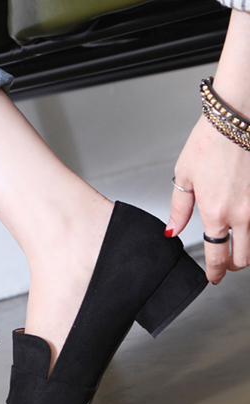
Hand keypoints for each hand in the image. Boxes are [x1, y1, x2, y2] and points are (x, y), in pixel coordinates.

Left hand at [168, 115, 249, 283]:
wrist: (238, 117)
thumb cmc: (210, 142)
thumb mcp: (184, 178)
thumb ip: (180, 210)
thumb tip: (172, 232)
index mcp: (215, 213)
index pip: (217, 256)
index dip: (215, 272)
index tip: (213, 277)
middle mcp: (243, 214)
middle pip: (244, 257)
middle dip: (234, 265)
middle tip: (227, 262)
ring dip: (249, 249)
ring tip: (238, 244)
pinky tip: (248, 224)